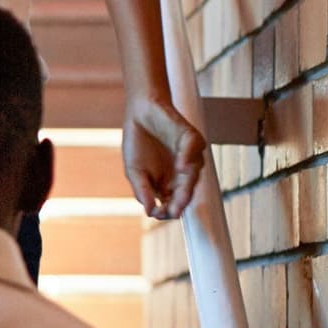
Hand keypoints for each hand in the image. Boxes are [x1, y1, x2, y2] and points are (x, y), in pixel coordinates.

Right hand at [122, 93, 205, 221]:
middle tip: (173, 212)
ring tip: (178, 199)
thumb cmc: (138, 143)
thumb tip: (148, 211)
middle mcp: (182, 173)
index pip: (172, 202)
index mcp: (168, 183)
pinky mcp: (192, 139)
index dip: (167, 211)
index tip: (158, 214)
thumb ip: (142, 190)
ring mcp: (189, 157)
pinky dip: (187, 159)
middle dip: (179, 203)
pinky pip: (193, 150)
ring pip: (193, 175)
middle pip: (185, 192)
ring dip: (186, 187)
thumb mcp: (134, 172)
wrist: (139, 114)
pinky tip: (180, 168)